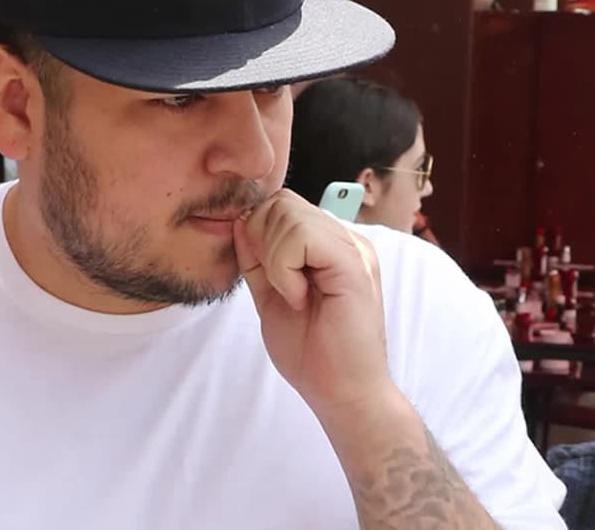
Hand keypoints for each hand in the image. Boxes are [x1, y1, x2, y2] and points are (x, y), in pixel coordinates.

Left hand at [233, 190, 392, 420]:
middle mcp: (345, 238)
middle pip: (281, 202)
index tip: (267, 278)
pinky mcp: (353, 263)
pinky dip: (285, 268)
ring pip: (287, 213)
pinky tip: (299, 297)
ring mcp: (353, 247)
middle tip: (278, 286)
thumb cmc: (313, 353)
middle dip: (261, 241)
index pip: (282, 205)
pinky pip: (301, 237)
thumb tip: (240, 221)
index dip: (258, 233)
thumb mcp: (270, 297)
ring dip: (274, 259)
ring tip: (293, 296)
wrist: (342, 393)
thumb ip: (257, 260)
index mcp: (329, 244)